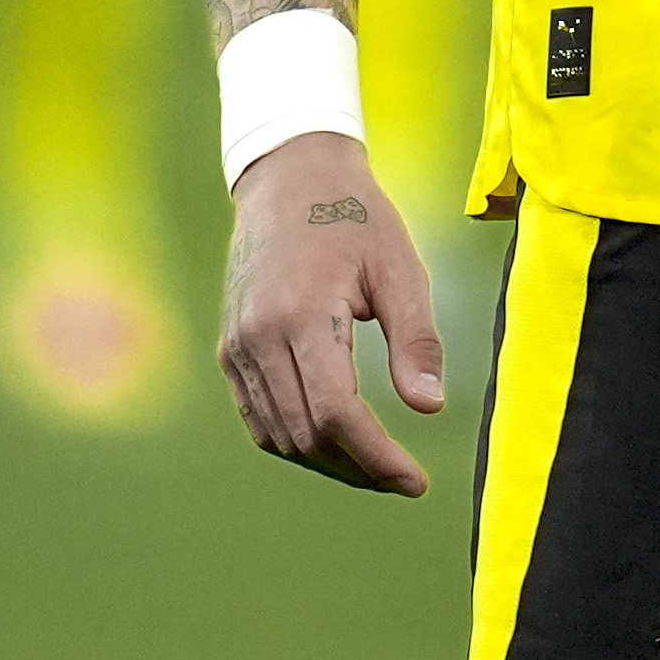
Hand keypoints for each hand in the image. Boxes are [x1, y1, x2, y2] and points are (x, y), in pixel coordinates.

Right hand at [218, 132, 444, 494]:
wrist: (290, 178)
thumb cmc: (355, 217)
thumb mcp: (400, 268)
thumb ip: (416, 339)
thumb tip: (429, 408)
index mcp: (302, 313)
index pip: (336, 414)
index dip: (377, 458)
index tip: (416, 481)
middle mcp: (258, 336)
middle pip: (307, 435)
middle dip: (359, 468)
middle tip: (403, 477)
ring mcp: (237, 345)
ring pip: (280, 436)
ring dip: (329, 462)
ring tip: (377, 464)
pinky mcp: (230, 349)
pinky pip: (259, 417)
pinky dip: (297, 440)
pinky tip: (336, 440)